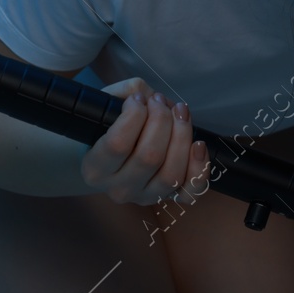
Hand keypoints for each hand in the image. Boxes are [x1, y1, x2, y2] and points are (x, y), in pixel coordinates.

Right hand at [80, 76, 210, 207]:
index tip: (138, 100)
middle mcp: (119, 189)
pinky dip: (199, 168)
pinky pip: (191, 191)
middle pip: (150, 157)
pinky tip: (198, 144)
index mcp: (94, 169)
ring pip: (171, 174)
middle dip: (161, 120)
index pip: (118, 144)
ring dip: (182, 136)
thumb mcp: (105, 107)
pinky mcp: (170, 199)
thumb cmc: (108, 129)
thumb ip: (126, 93)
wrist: (112, 160)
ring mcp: (146, 197)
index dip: (134, 115)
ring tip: (180, 113)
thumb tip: (152, 96)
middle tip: (160, 101)